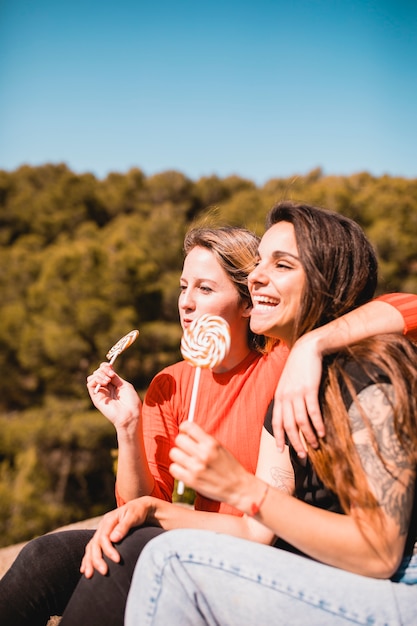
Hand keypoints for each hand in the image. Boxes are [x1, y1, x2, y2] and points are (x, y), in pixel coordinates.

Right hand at [80, 498, 150, 577]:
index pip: (103, 537)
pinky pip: (92, 549)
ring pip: (91, 548)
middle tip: (104, 572)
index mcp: (108, 520)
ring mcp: (102, 532)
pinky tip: (84, 569)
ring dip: (89, 562)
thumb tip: (113, 539)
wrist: (142, 508)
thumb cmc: (139, 511)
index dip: (109, 550)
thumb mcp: (133, 516)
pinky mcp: (103, 539)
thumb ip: (123, 527)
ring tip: (89, 575)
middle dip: (97, 559)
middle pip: (95, 544)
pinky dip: (87, 559)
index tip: (118, 560)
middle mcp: (102, 527)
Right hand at [86, 363, 141, 430]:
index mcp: (112, 385)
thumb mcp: (124, 385)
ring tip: (109, 380)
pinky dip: (96, 379)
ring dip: (100, 374)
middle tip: (111, 374)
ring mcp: (100, 393)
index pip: (103, 372)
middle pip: (97, 372)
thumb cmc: (131, 402)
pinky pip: (90, 384)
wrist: (130, 415)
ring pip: (92, 377)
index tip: (110, 365)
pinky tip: (105, 382)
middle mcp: (105, 388)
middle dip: (104, 369)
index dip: (105, 366)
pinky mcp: (96, 397)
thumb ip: (115, 377)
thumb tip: (108, 368)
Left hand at [169, 422, 247, 505]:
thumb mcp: (220, 448)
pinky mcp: (191, 481)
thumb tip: (185, 432)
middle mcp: (203, 454)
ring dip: (178, 456)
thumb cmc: (229, 466)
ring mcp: (196, 468)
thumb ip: (204, 440)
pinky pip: (173, 468)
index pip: (188, 426)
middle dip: (182, 443)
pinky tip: (185, 469)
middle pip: (179, 439)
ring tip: (186, 460)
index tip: (186, 433)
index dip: (184, 428)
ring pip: (173, 453)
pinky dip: (177, 468)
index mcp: (211, 443)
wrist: (238, 487)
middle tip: (187, 449)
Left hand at [272, 335, 324, 457]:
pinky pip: (312, 411)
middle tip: (302, 455)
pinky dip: (317, 423)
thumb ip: (287, 398)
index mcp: (279, 396)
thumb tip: (290, 415)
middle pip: (288, 425)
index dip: (279, 437)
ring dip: (308, 435)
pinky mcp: (309, 389)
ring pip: (300, 420)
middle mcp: (285, 396)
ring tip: (316, 445)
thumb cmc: (299, 367)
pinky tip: (322, 432)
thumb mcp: (287, 383)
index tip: (281, 450)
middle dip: (295, 442)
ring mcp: (297, 393)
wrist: (307, 349)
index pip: (276, 421)